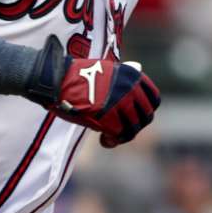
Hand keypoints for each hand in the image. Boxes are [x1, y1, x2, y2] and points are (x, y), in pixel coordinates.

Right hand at [25, 37, 160, 146]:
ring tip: (110, 137)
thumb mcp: (107, 71)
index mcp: (132, 74)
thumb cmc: (77, 76)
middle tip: (122, 130)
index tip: (136, 117)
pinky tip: (104, 141)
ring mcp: (120, 103)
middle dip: (135, 126)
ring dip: (123, 136)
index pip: (154, 99)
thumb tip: (137, 83)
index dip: (146, 112)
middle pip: (146, 117)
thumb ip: (123, 81)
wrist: (57, 79)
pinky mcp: (108, 117)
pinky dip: (112, 141)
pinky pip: (118, 134)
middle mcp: (130, 88)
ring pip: (133, 128)